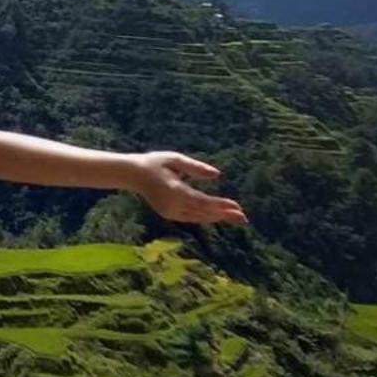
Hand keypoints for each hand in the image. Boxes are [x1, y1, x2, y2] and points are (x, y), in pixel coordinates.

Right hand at [126, 152, 248, 226]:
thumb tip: (217, 175)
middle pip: (204, 212)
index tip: (237, 207)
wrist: (132, 174)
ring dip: (217, 217)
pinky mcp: (168, 214)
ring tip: (235, 218)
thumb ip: (196, 167)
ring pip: (199, 217)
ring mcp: (170, 212)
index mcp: (175, 190)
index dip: (221, 205)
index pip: (203, 201)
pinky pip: (191, 217)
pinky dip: (205, 216)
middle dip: (225, 215)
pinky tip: (217, 216)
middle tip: (244, 218)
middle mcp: (173, 205)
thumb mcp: (175, 159)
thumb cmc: (155, 163)